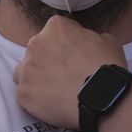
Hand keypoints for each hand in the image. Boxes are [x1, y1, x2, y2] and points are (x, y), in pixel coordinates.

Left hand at [13, 15, 127, 129]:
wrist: (101, 98)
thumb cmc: (107, 69)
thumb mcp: (107, 40)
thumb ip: (89, 36)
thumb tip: (86, 42)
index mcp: (55, 27)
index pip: (55, 32)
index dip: (65, 45)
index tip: (73, 56)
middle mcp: (36, 44)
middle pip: (37, 51)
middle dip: (48, 61)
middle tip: (64, 75)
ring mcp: (27, 69)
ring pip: (25, 72)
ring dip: (35, 78)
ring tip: (54, 91)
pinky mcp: (24, 92)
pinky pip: (25, 95)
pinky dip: (36, 100)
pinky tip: (52, 104)